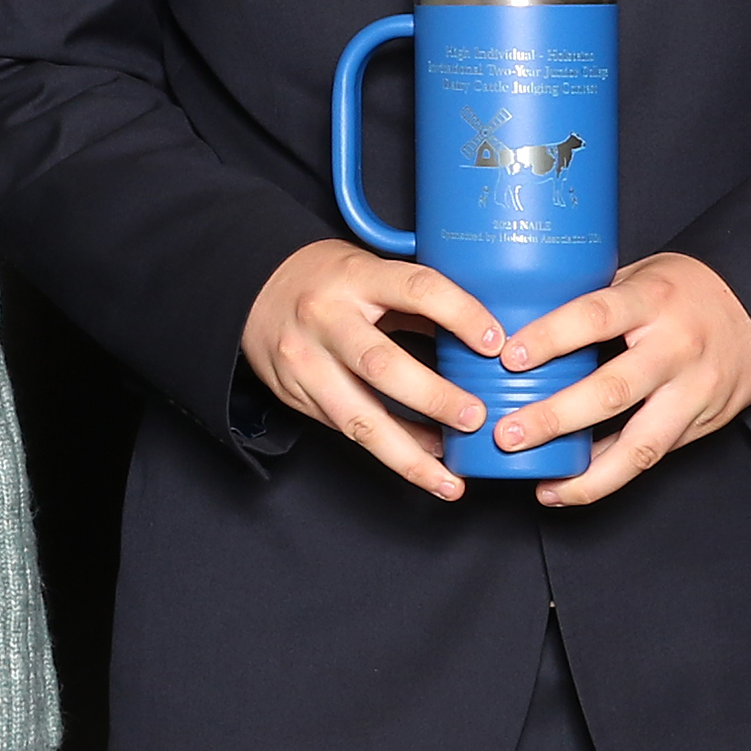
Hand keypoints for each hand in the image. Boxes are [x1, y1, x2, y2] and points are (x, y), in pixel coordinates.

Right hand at [241, 239, 504, 499]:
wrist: (254, 291)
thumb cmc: (327, 279)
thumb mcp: (370, 270)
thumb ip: (418, 300)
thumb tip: (484, 335)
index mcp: (354, 277)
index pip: (416, 289)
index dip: (460, 314)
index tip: (496, 342)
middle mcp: (325, 320)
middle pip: (382, 365)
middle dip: (434, 398)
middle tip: (476, 418)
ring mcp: (306, 363)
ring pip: (359, 418)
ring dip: (410, 454)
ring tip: (449, 479)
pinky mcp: (297, 397)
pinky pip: (349, 431)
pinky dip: (391, 450)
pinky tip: (422, 462)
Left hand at [494, 253, 750, 508]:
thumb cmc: (687, 289)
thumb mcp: (642, 274)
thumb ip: (594, 299)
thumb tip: (520, 320)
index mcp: (653, 300)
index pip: (595, 316)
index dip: (551, 337)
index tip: (508, 358)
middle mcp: (675, 348)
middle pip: (612, 391)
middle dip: (555, 418)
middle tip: (507, 435)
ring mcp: (694, 392)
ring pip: (640, 444)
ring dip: (587, 473)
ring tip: (544, 488)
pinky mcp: (704, 424)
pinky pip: (652, 456)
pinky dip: (610, 476)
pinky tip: (571, 487)